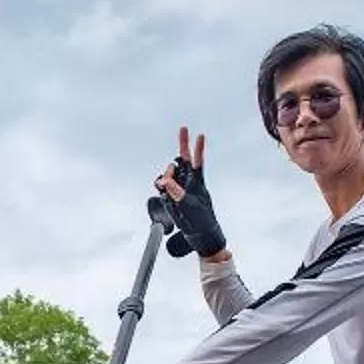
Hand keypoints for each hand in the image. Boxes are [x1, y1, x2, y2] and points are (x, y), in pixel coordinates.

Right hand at [152, 127, 227, 259]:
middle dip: (183, 144)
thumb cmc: (201, 220)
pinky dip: (162, 189)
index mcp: (197, 182)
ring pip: (169, 175)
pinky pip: (163, 188)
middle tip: (184, 129)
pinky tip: (164, 194)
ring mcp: (179, 189)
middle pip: (184, 159)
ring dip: (167, 177)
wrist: (199, 235)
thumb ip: (176, 192)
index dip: (198, 148)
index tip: (200, 135)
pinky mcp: (172, 197)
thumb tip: (166, 181)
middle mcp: (188, 182)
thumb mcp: (189, 206)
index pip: (198, 162)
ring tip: (167, 187)